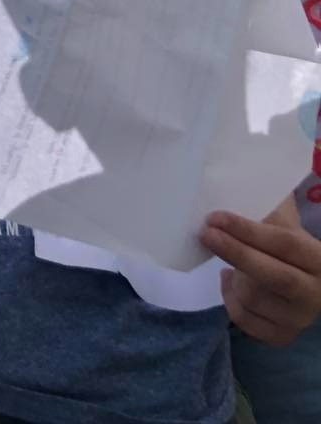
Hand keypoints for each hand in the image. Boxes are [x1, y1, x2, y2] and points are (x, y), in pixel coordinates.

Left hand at [203, 196, 320, 345]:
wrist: (309, 280)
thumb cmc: (286, 243)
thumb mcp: (284, 220)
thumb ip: (264, 204)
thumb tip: (227, 178)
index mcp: (320, 258)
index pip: (284, 244)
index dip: (247, 230)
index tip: (214, 216)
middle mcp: (316, 293)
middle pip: (274, 276)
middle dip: (236, 253)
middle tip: (205, 233)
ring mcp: (300, 318)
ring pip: (254, 300)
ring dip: (234, 278)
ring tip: (230, 264)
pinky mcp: (282, 335)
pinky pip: (245, 321)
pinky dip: (230, 301)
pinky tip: (230, 283)